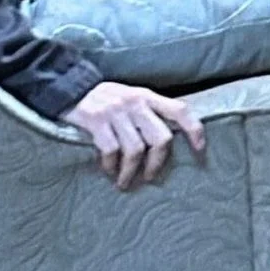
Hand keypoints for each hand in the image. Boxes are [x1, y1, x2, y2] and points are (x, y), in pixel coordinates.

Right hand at [64, 81, 204, 189]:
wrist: (69, 88)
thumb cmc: (105, 99)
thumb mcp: (131, 98)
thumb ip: (149, 113)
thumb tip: (169, 140)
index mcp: (147, 96)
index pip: (180, 110)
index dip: (194, 130)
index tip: (200, 150)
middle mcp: (135, 102)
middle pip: (161, 138)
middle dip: (158, 163)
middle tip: (150, 177)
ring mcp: (116, 111)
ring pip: (136, 149)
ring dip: (131, 171)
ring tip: (125, 182)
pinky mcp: (96, 120)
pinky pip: (111, 150)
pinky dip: (111, 165)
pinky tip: (109, 171)